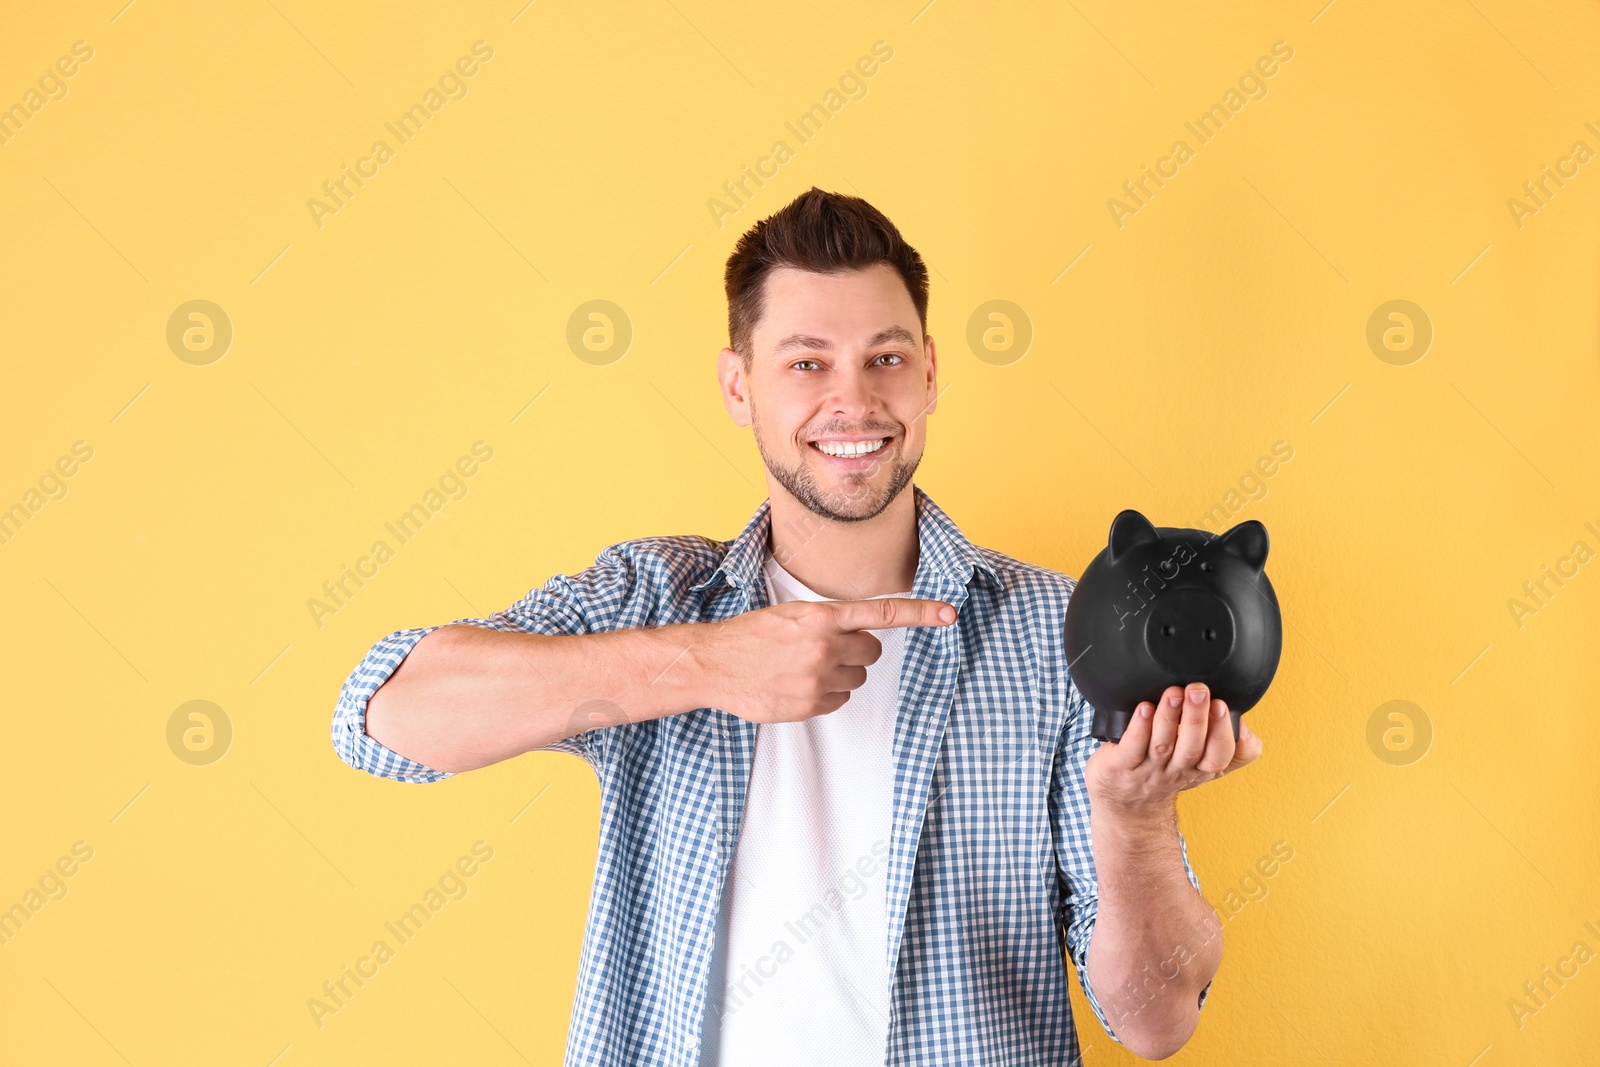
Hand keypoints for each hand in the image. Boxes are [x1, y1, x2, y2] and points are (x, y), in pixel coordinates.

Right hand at [691, 597, 955, 723]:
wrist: (713, 664)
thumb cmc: (751, 636)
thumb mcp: (791, 615)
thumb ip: (828, 621)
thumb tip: (864, 636)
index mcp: (821, 616)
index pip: (882, 613)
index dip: (921, 613)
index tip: (950, 613)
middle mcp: (824, 646)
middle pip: (871, 651)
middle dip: (855, 650)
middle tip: (823, 649)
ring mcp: (817, 678)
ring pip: (856, 678)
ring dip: (839, 674)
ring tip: (802, 667)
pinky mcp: (809, 705)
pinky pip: (838, 701)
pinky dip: (824, 695)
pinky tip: (796, 685)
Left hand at [1084, 682, 1262, 820]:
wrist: (1127, 802)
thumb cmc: (1168, 771)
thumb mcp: (1206, 765)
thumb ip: (1233, 747)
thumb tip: (1243, 722)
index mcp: (1200, 767)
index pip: (1220, 756)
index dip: (1223, 733)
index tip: (1222, 704)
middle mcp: (1176, 770)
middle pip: (1192, 748)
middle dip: (1197, 718)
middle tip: (1198, 690)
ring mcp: (1148, 769)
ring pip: (1162, 745)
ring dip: (1169, 717)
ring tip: (1173, 694)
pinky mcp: (1120, 766)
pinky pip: (1131, 747)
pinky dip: (1138, 728)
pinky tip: (1143, 709)